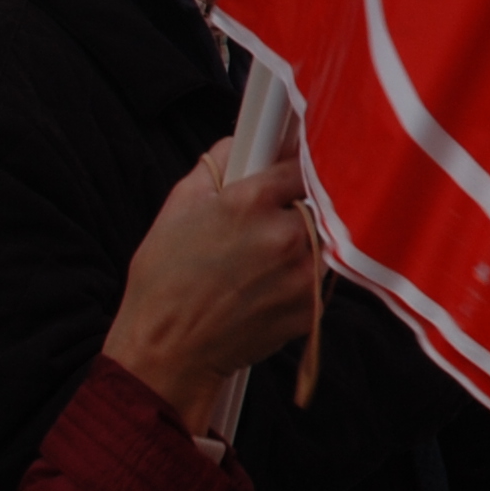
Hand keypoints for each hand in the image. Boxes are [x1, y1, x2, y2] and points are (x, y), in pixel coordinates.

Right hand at [103, 142, 319, 430]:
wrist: (168, 350)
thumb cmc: (165, 280)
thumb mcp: (178, 205)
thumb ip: (218, 163)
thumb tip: (243, 140)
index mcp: (251, 202)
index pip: (301, 162)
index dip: (296, 164)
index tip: (294, 167)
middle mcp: (285, 235)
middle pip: (317, 202)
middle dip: (299, 206)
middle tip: (269, 221)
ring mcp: (302, 274)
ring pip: (323, 240)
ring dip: (304, 241)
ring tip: (262, 259)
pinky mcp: (310, 307)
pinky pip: (320, 278)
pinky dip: (302, 276)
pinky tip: (266, 285)